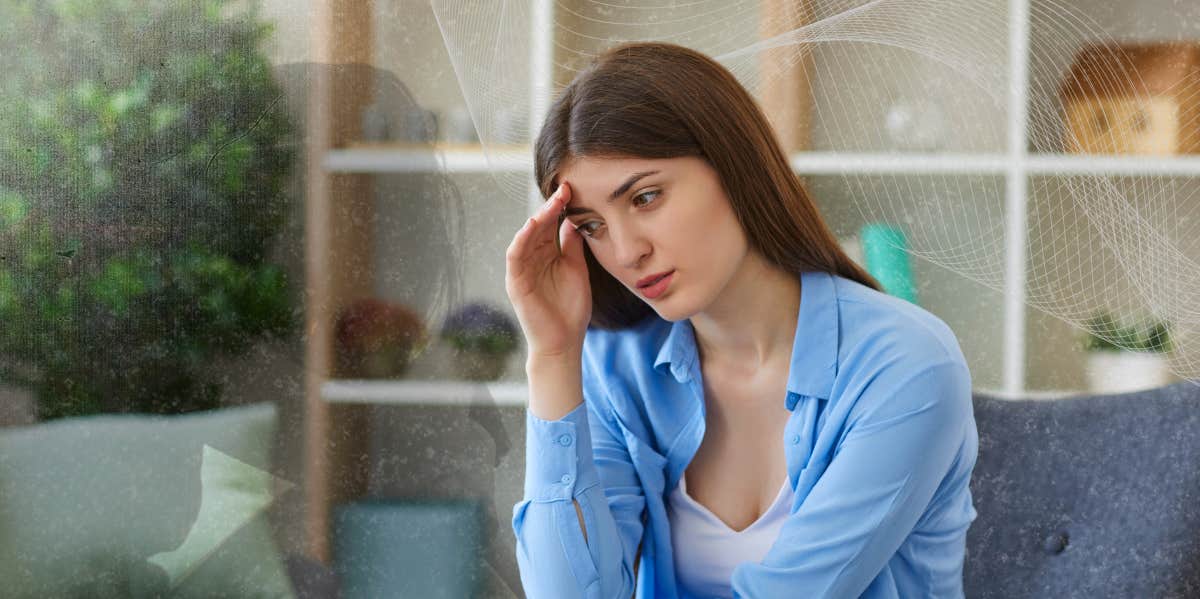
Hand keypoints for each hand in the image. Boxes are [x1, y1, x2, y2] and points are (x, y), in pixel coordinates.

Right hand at [505, 182, 591, 358]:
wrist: (563, 341)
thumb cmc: (570, 309)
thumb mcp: (576, 269)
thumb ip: (572, 245)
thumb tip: (573, 219)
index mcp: (547, 254)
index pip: (550, 224)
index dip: (559, 207)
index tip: (572, 190)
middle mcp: (532, 258)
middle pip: (538, 226)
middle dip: (550, 207)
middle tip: (564, 189)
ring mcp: (522, 270)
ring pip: (525, 236)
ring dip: (537, 219)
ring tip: (551, 203)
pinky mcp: (515, 282)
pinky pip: (514, 256)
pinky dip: (521, 239)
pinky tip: (531, 226)